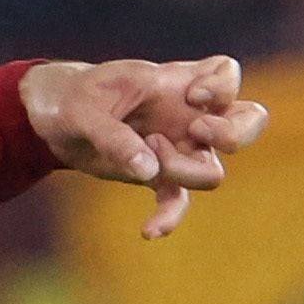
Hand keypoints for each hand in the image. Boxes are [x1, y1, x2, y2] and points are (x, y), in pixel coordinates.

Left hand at [20, 55, 270, 241]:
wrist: (53, 120)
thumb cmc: (75, 100)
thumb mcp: (83, 111)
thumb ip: (115, 137)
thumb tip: (148, 171)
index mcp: (175, 83)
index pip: (226, 73)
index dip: (222, 85)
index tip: (192, 95)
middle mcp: (187, 115)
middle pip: (249, 121)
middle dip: (234, 133)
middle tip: (198, 130)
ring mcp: (178, 146)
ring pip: (213, 170)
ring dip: (182, 170)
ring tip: (145, 155)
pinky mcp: (159, 175)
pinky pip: (178, 200)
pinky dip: (168, 217)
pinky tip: (149, 230)